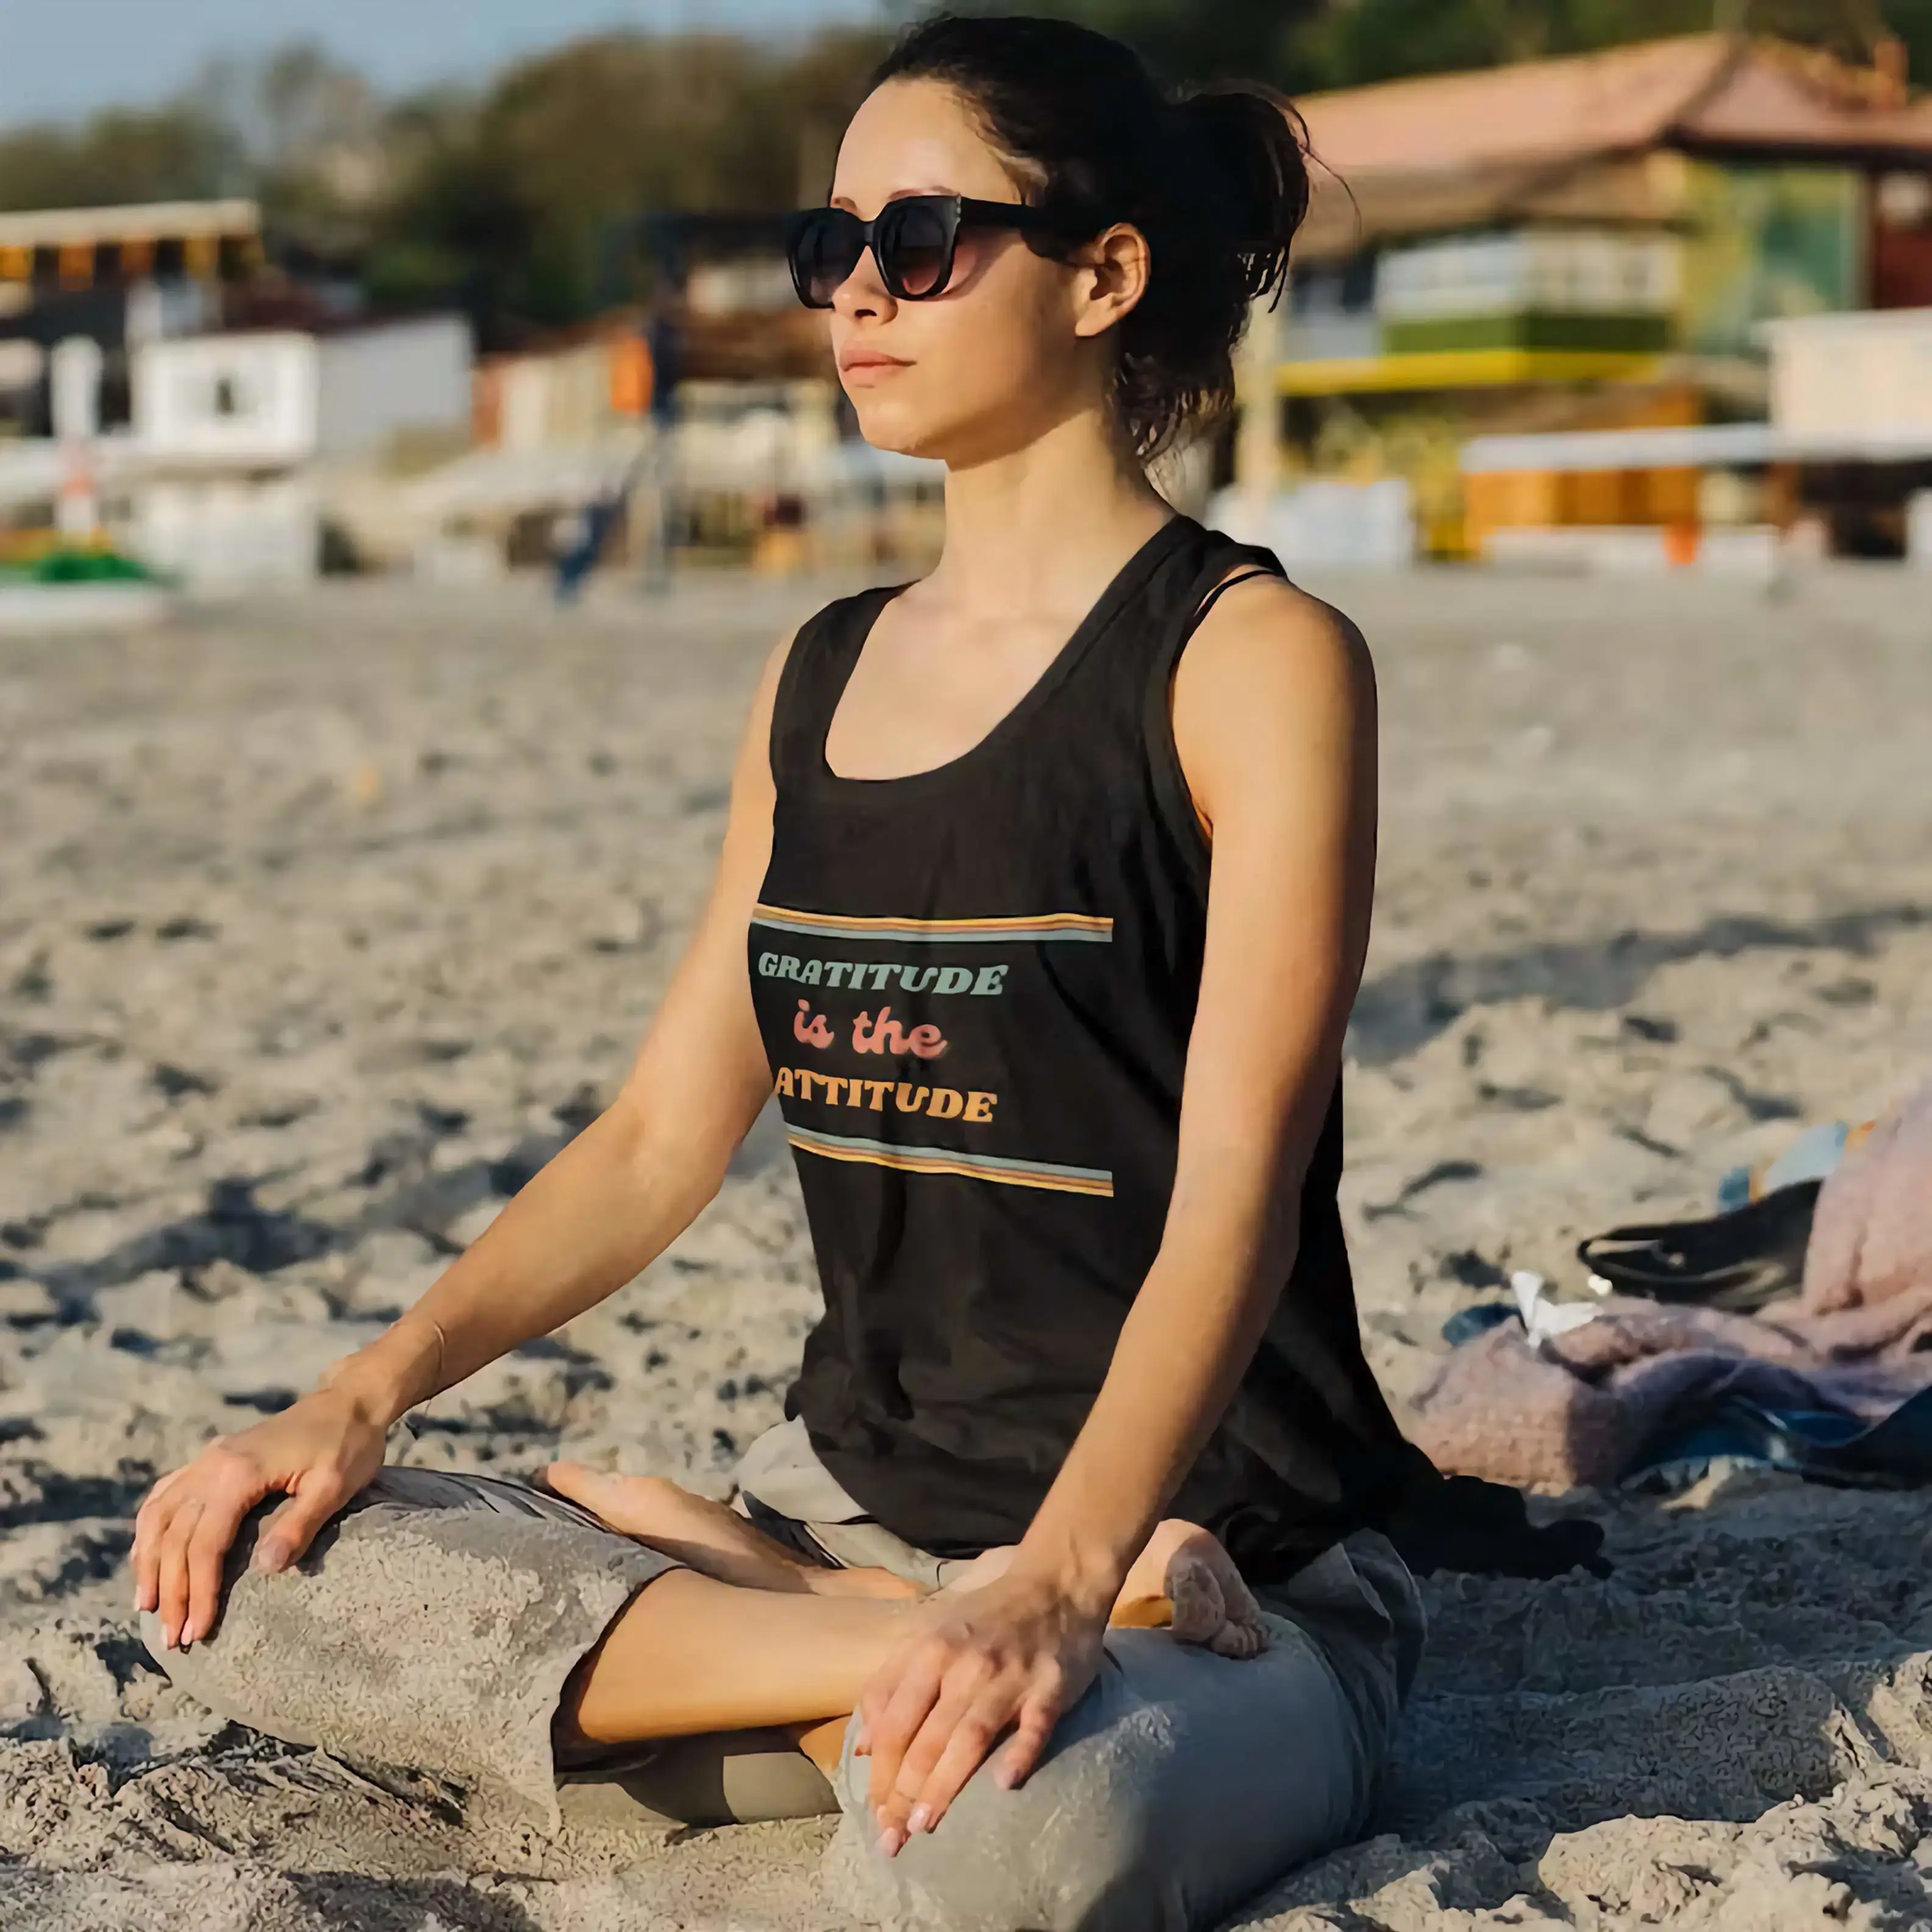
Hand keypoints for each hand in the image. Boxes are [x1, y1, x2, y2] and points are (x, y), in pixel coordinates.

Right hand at [131, 1387, 387, 1651]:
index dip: (199, 1591)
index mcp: (238, 1472)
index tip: (198, 1632)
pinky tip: (147, 1556)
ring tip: (147, 1608)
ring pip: (159, 1516)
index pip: (205, 1544)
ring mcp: (207, 1458)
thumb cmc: (348, 1445)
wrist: (348, 1401)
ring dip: (149, 1563)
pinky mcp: (211, 1458)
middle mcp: (211, 1464)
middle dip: (171, 1591)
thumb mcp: (335, 1485)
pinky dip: (150, 1530)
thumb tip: (266, 1568)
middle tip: (173, 1638)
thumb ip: (300, 1525)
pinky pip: (165, 1495)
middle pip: (176, 1537)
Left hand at [857, 1559, 1110, 1852]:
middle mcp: (965, 1665)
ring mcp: (1009, 1676)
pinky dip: (1020, 1754)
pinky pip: (1034, 1727)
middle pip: (926, 1738)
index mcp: (930, 1651)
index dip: (880, 1773)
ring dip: (944, 1785)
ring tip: (925, 1826)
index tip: (873, 1816)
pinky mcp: (1051, 1687)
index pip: (894, 1724)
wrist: (1055, 1584)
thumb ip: (891, 1685)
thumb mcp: (928, 1636)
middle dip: (903, 1794)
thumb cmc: (985, 1618)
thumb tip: (861, 1746)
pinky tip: (1005, 1784)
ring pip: (969, 1738)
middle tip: (893, 1840)